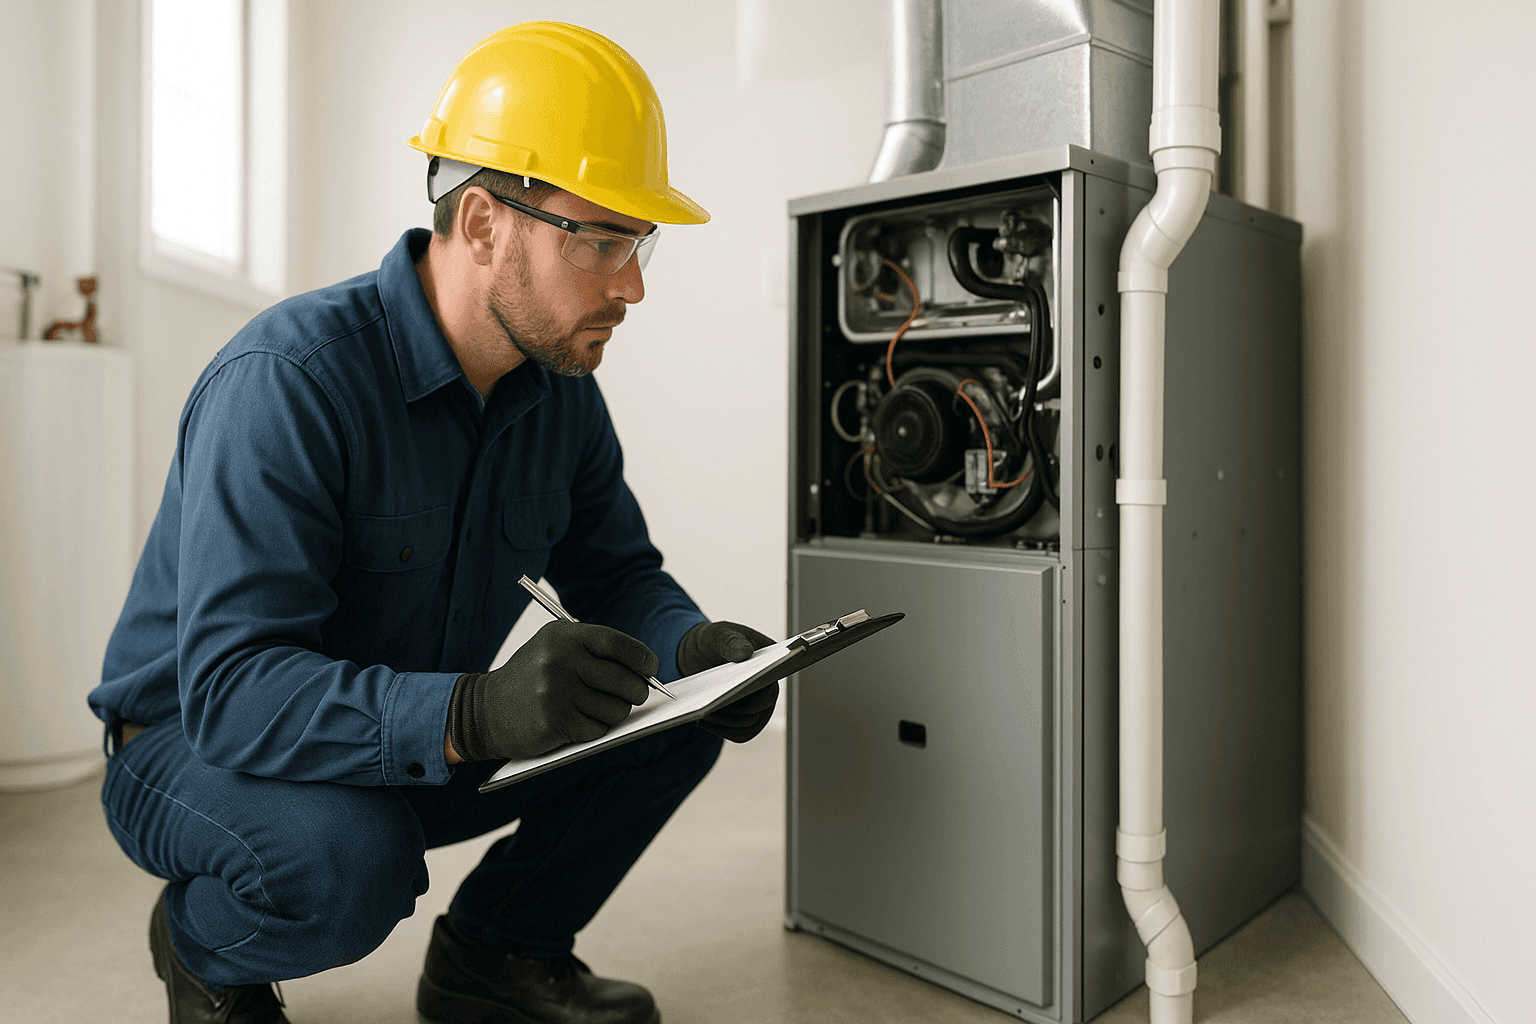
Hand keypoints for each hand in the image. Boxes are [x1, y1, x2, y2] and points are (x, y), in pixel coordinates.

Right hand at [448, 620, 655, 761]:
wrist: (486, 710)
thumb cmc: (532, 678)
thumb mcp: (555, 648)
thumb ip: (595, 651)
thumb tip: (645, 669)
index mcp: (563, 636)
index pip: (617, 644)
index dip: (641, 658)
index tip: (650, 669)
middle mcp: (560, 661)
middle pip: (624, 680)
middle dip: (637, 691)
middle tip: (635, 694)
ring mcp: (556, 692)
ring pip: (616, 709)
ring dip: (615, 712)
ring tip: (598, 708)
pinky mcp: (554, 722)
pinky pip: (598, 729)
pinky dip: (596, 728)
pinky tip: (579, 722)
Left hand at [677, 620, 779, 742]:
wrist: (699, 655)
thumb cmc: (713, 641)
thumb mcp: (718, 634)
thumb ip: (731, 641)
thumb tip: (746, 653)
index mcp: (770, 662)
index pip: (771, 680)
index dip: (759, 688)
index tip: (739, 690)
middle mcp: (768, 687)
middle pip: (759, 709)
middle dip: (735, 710)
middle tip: (711, 707)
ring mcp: (757, 706)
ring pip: (748, 726)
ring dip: (725, 723)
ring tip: (702, 714)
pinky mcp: (743, 719)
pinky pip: (738, 734)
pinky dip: (721, 731)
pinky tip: (702, 721)